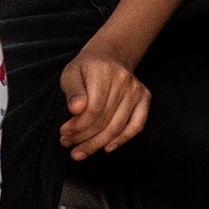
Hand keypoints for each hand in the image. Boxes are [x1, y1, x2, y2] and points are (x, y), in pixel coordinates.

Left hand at [60, 44, 150, 160]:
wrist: (108, 57)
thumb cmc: (85, 69)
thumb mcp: (70, 74)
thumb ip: (72, 92)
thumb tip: (75, 110)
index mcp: (102, 71)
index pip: (92, 109)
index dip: (77, 126)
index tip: (64, 133)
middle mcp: (123, 79)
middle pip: (104, 120)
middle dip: (84, 138)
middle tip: (68, 145)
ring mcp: (136, 89)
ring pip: (118, 126)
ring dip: (97, 143)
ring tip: (80, 151)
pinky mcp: (144, 97)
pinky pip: (137, 125)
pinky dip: (123, 140)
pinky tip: (107, 148)